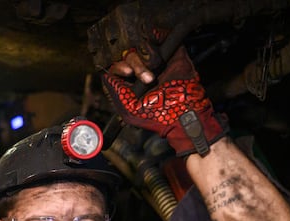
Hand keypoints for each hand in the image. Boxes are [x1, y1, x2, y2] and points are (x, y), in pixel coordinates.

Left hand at [101, 46, 227, 156]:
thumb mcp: (128, 109)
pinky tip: (157, 55)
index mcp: (130, 82)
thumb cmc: (157, 117)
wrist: (183, 113)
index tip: (127, 72)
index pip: (117, 65)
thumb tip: (106, 74)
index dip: (119, 66)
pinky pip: (158, 35)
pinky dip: (155, 37)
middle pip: (128, 54)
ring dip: (145, 58)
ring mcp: (157, 59)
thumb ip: (114, 90)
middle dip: (135, 64)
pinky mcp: (172, 51)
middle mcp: (142, 69)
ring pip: (141, 45)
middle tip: (146, 78)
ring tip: (154, 73)